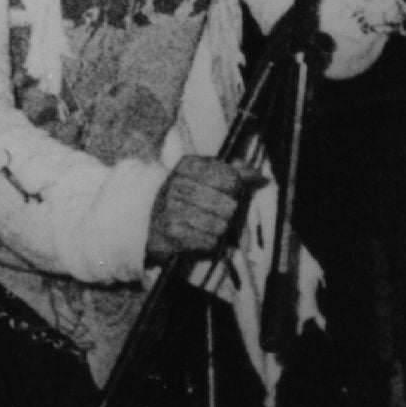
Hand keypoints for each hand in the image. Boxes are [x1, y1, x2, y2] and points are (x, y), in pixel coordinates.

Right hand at [145, 155, 260, 262]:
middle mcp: (178, 184)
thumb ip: (233, 173)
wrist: (146, 223)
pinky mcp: (173, 233)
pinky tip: (196, 234)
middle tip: (216, 211)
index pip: (230, 178)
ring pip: (221, 225)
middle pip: (229, 205)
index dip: (235, 188)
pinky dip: (208, 241)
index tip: (229, 190)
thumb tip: (259, 176)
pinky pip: (210, 241)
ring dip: (218, 228)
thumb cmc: (182, 197)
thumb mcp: (202, 176)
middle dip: (228, 212)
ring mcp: (174, 210)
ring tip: (205, 224)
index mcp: (187, 165)